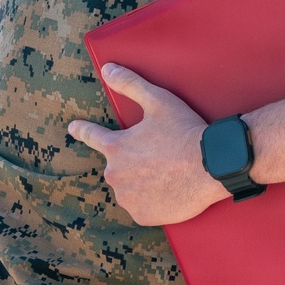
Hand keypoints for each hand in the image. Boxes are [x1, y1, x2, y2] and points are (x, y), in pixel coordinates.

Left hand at [68, 63, 226, 223]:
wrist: (212, 166)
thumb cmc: (185, 132)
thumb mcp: (159, 101)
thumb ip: (130, 84)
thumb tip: (107, 69)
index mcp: (115, 147)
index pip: (91, 136)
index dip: (82, 130)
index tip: (73, 128)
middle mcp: (115, 175)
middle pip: (117, 166)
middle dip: (132, 160)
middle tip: (160, 156)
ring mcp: (128, 198)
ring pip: (129, 188)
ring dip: (141, 182)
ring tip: (167, 174)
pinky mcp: (143, 215)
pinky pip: (142, 207)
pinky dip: (151, 201)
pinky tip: (167, 191)